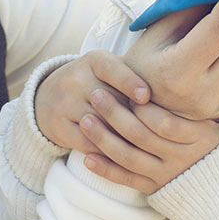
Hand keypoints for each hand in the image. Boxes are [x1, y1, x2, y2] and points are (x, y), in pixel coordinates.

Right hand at [34, 50, 149, 152]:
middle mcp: (75, 79)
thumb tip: (171, 90)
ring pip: (100, 125)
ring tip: (145, 148)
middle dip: (132, 117)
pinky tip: (125, 158)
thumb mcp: (109, 71)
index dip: (129, 83)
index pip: (112, 69)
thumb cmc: (95, 84)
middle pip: (108, 102)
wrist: (47, 98)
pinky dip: (107, 153)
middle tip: (156, 131)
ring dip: (123, 139)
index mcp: (94, 61)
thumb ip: (134, 76)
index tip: (146, 97)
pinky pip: (88, 143)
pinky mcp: (58, 126)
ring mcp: (64, 103)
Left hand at [79, 91, 218, 193]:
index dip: (143, 108)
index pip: (165, 123)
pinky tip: (87, 157)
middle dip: (115, 114)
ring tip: (85, 120)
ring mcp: (167, 175)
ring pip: (129, 158)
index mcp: (200, 137)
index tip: (127, 91)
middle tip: (95, 94)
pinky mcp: (155, 189)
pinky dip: (105, 170)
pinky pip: (126, 180)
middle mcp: (182, 159)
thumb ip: (216, 94)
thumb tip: (217, 57)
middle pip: (142, 137)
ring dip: (103, 138)